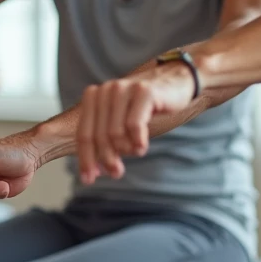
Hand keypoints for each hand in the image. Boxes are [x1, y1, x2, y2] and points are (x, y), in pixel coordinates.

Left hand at [76, 63, 196, 184]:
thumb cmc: (146, 106)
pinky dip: (137, 141)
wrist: (176, 82)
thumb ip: (105, 140)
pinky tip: (142, 147)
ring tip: (135, 152)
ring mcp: (125, 89)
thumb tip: (93, 171)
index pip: (84, 133)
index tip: (89, 180)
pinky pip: (134, 125)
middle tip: (116, 173)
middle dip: (106, 159)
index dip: (86, 159)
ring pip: (115, 132)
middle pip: (98, 135)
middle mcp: (106, 90)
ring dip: (125, 150)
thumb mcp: (120, 120)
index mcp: (95, 96)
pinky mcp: (144, 92)